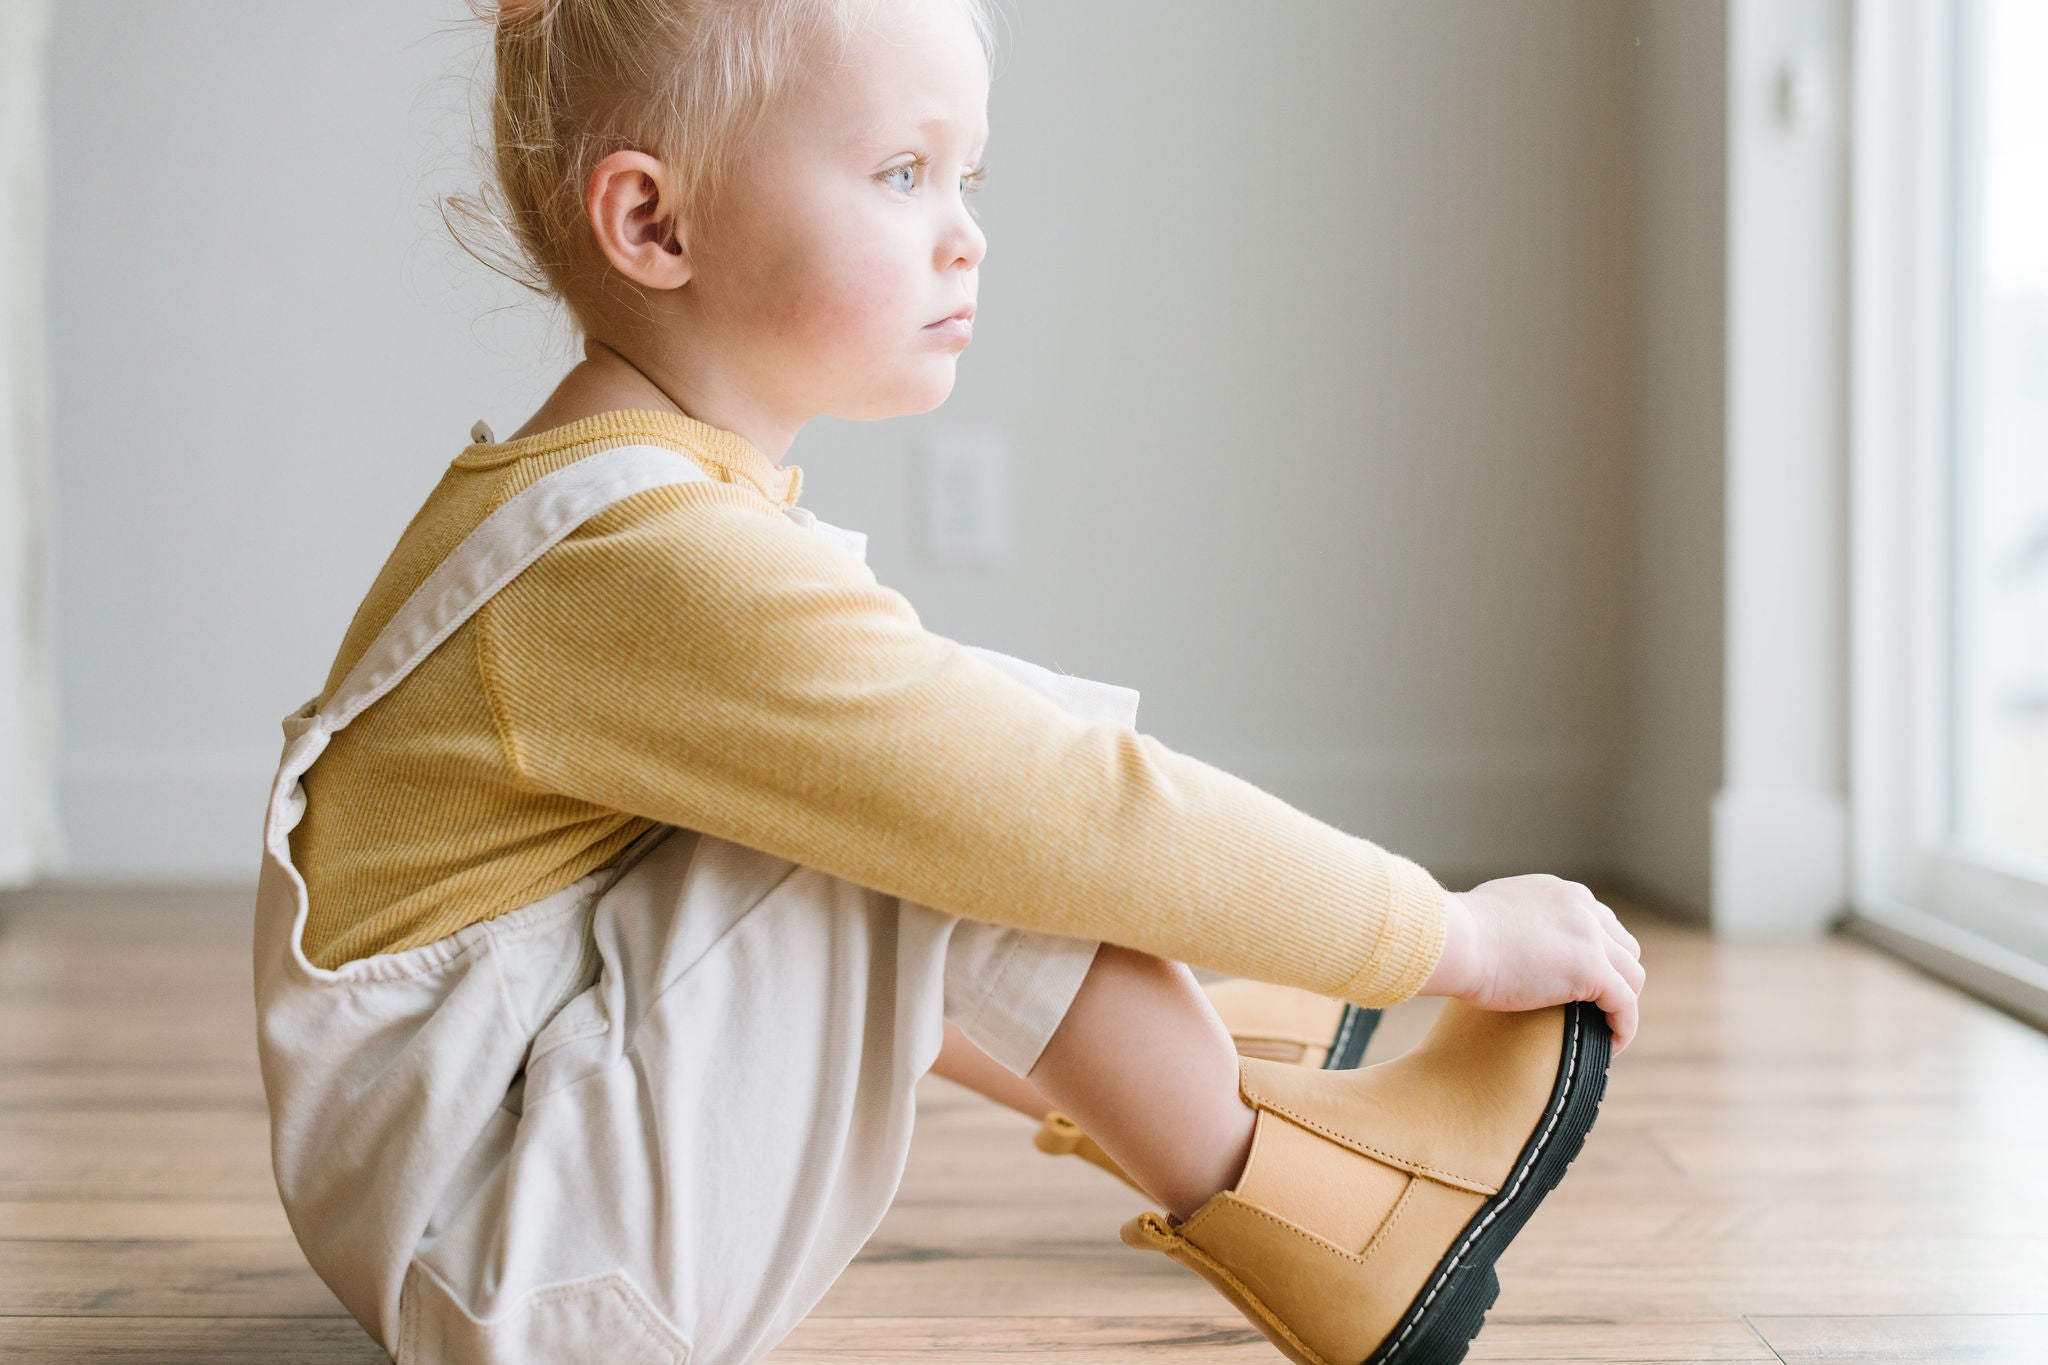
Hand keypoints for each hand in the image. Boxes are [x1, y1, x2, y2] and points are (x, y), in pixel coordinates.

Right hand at [1420, 875, 1644, 1052]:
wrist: (1454, 940)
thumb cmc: (1456, 935)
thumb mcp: (1495, 913)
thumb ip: (1514, 923)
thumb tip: (1505, 946)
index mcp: (1560, 893)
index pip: (1598, 924)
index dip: (1597, 955)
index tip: (1583, 982)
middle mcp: (1582, 907)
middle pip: (1623, 947)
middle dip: (1616, 977)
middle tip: (1595, 1009)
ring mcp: (1591, 936)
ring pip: (1632, 976)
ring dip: (1623, 1004)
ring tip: (1605, 1030)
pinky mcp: (1592, 969)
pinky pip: (1625, 1004)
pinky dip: (1623, 1027)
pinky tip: (1610, 1044)